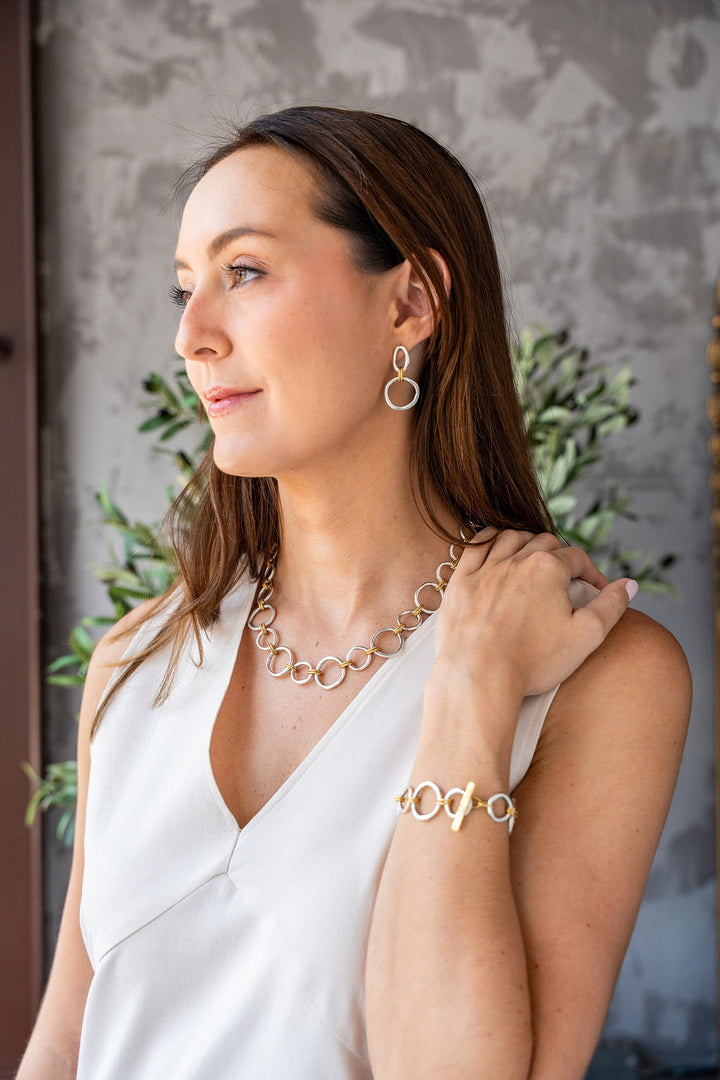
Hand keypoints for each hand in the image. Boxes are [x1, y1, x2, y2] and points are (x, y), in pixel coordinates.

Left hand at [433, 528, 634, 697]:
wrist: (478, 677)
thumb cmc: (533, 661)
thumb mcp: (586, 636)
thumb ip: (612, 606)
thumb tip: (630, 584)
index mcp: (548, 568)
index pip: (577, 558)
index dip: (591, 572)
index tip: (595, 590)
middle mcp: (515, 559)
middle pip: (543, 542)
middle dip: (559, 555)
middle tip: (565, 576)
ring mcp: (485, 569)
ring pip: (509, 538)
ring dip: (525, 542)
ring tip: (533, 559)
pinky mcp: (460, 582)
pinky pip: (474, 547)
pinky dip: (487, 541)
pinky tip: (494, 550)